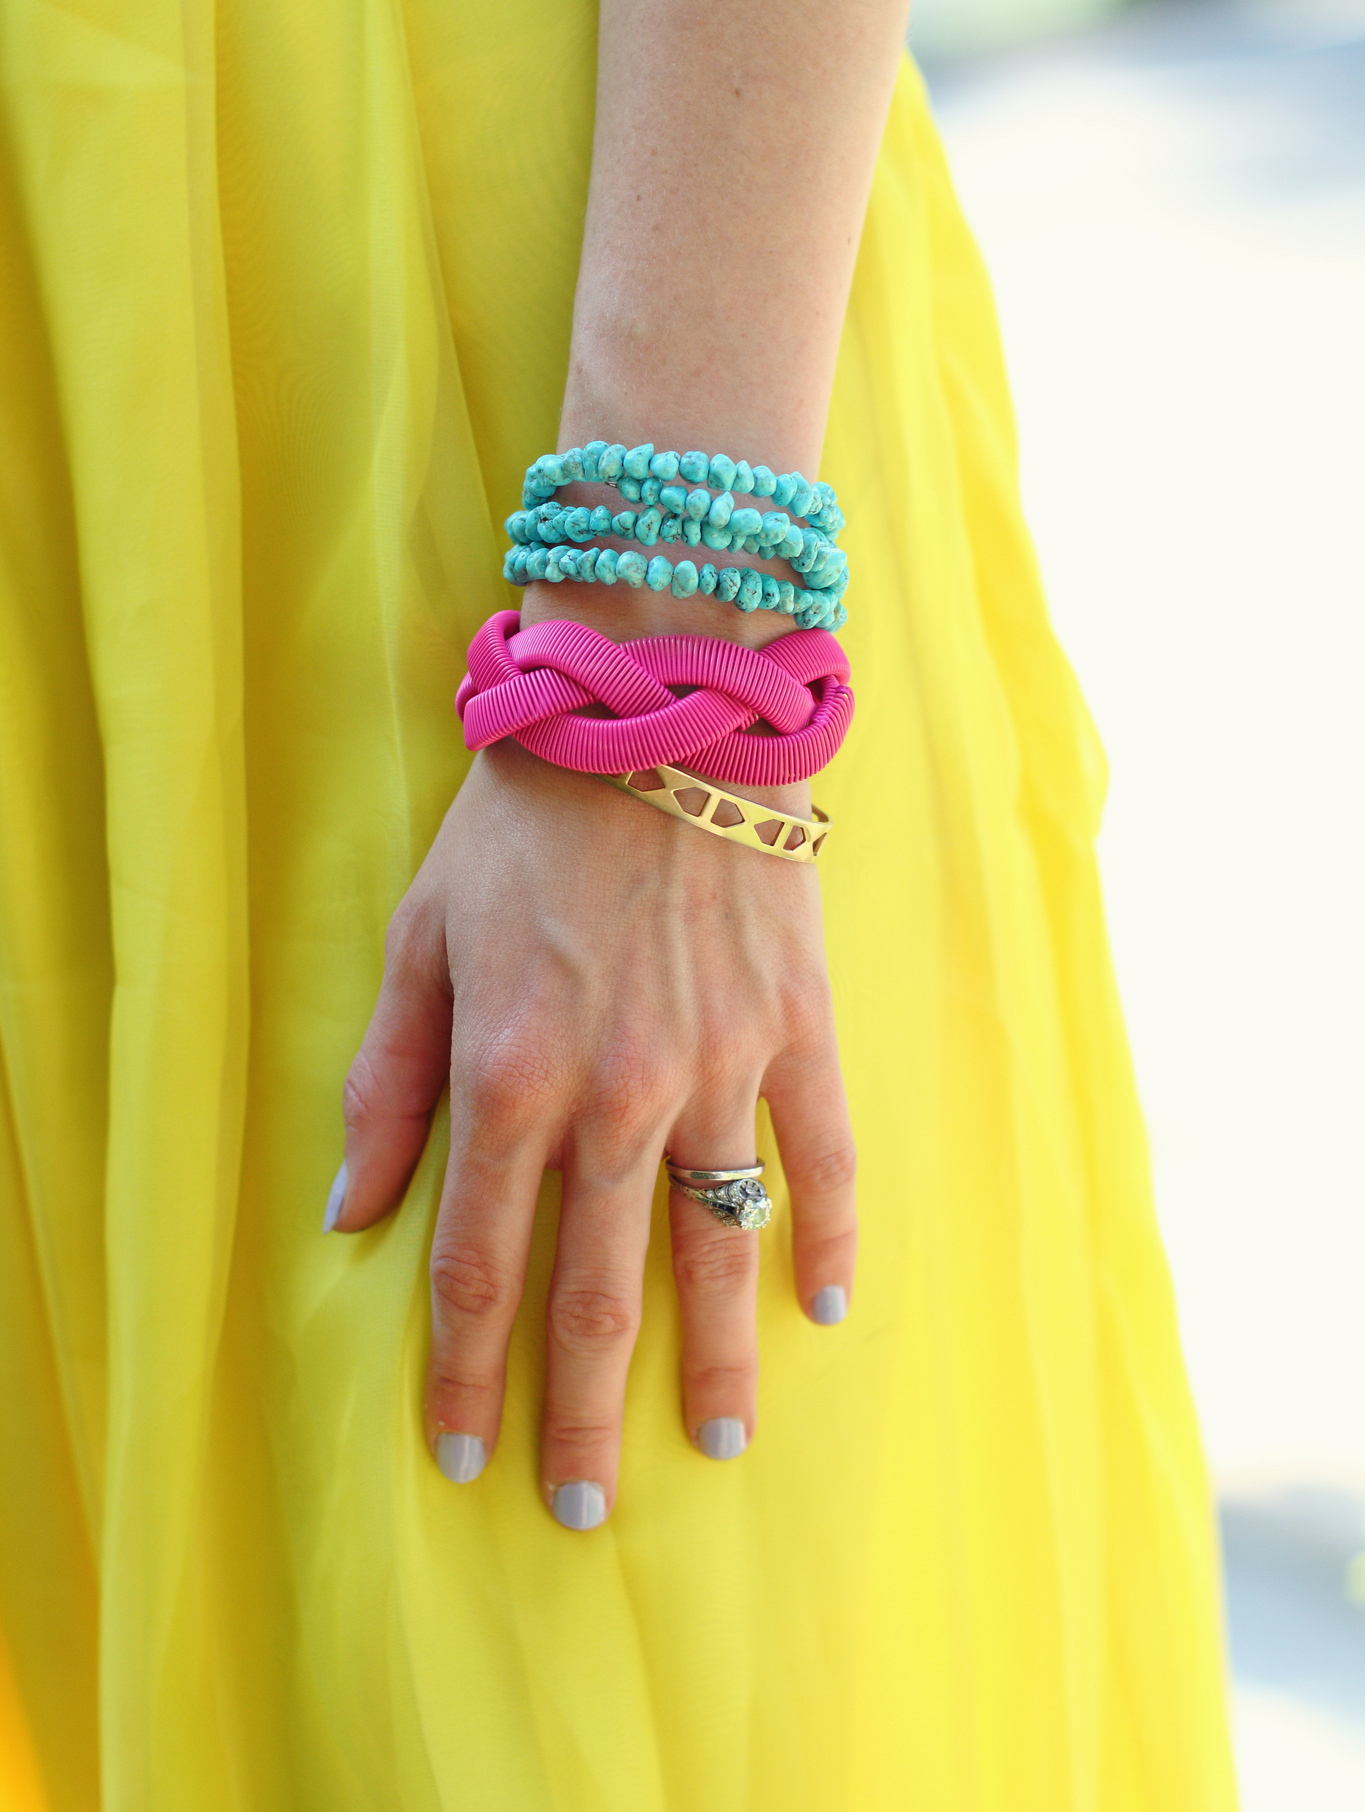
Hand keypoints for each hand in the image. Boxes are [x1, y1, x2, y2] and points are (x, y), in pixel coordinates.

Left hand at [334, 737, 855, 1527]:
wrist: (656, 711)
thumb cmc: (522, 822)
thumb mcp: (421, 938)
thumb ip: (388, 1082)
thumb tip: (353, 1212)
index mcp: (512, 1075)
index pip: (481, 1261)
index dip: (465, 1367)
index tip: (460, 1450)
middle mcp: (619, 1093)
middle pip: (597, 1287)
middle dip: (580, 1410)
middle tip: (582, 1507)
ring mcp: (722, 1066)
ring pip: (717, 1246)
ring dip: (711, 1359)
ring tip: (711, 1444)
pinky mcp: (799, 1027)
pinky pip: (822, 1157)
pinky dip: (827, 1236)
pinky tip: (826, 1308)